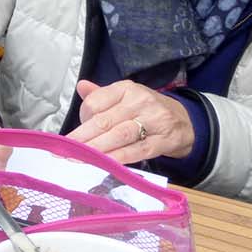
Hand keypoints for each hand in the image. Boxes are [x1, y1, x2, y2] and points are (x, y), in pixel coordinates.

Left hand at [65, 80, 193, 162]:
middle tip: (65, 151)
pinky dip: (119, 159)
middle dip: (82, 138)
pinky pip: (137, 151)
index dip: (82, 118)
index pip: (96, 101)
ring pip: (119, 136)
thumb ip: (101, 95)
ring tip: (79, 159)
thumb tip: (81, 86)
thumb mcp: (126, 96)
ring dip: (97, 150)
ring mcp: (154, 121)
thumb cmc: (147, 110)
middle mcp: (140, 101)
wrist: (186, 122)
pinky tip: (104, 165)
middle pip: (105, 121)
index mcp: (127, 88)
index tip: (76, 132)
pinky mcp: (164, 140)